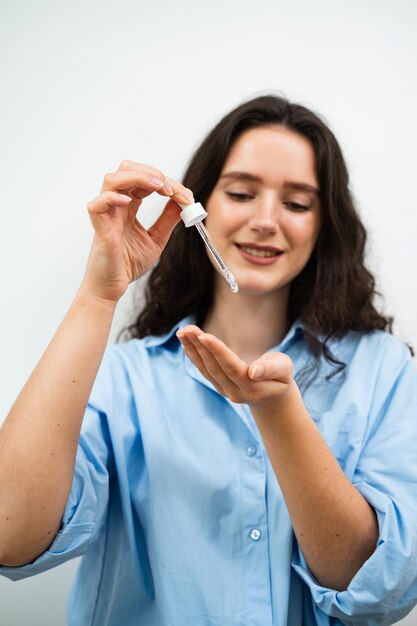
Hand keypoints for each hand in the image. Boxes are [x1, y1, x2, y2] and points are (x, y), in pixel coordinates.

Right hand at [80, 161, 193, 303]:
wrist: (112, 287)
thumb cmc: (127, 265)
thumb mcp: (156, 239)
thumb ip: (168, 219)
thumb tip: (184, 201)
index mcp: (128, 206)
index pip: (144, 180)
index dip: (166, 182)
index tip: (185, 195)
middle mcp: (116, 206)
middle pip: (127, 169)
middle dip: (152, 172)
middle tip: (171, 188)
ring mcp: (106, 215)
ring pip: (112, 179)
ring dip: (138, 177)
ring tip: (159, 187)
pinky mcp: (99, 229)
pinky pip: (97, 205)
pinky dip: (112, 197)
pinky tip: (130, 202)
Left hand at [177, 325, 295, 416]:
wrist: (273, 399)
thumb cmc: (281, 378)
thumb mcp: (284, 370)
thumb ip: (272, 369)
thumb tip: (253, 371)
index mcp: (253, 387)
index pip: (231, 367)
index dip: (217, 351)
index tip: (203, 335)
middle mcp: (235, 392)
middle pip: (214, 368)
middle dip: (199, 346)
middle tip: (187, 328)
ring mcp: (225, 392)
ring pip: (206, 369)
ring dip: (192, 350)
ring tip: (182, 332)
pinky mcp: (219, 387)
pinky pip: (204, 371)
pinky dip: (194, 357)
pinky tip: (185, 344)